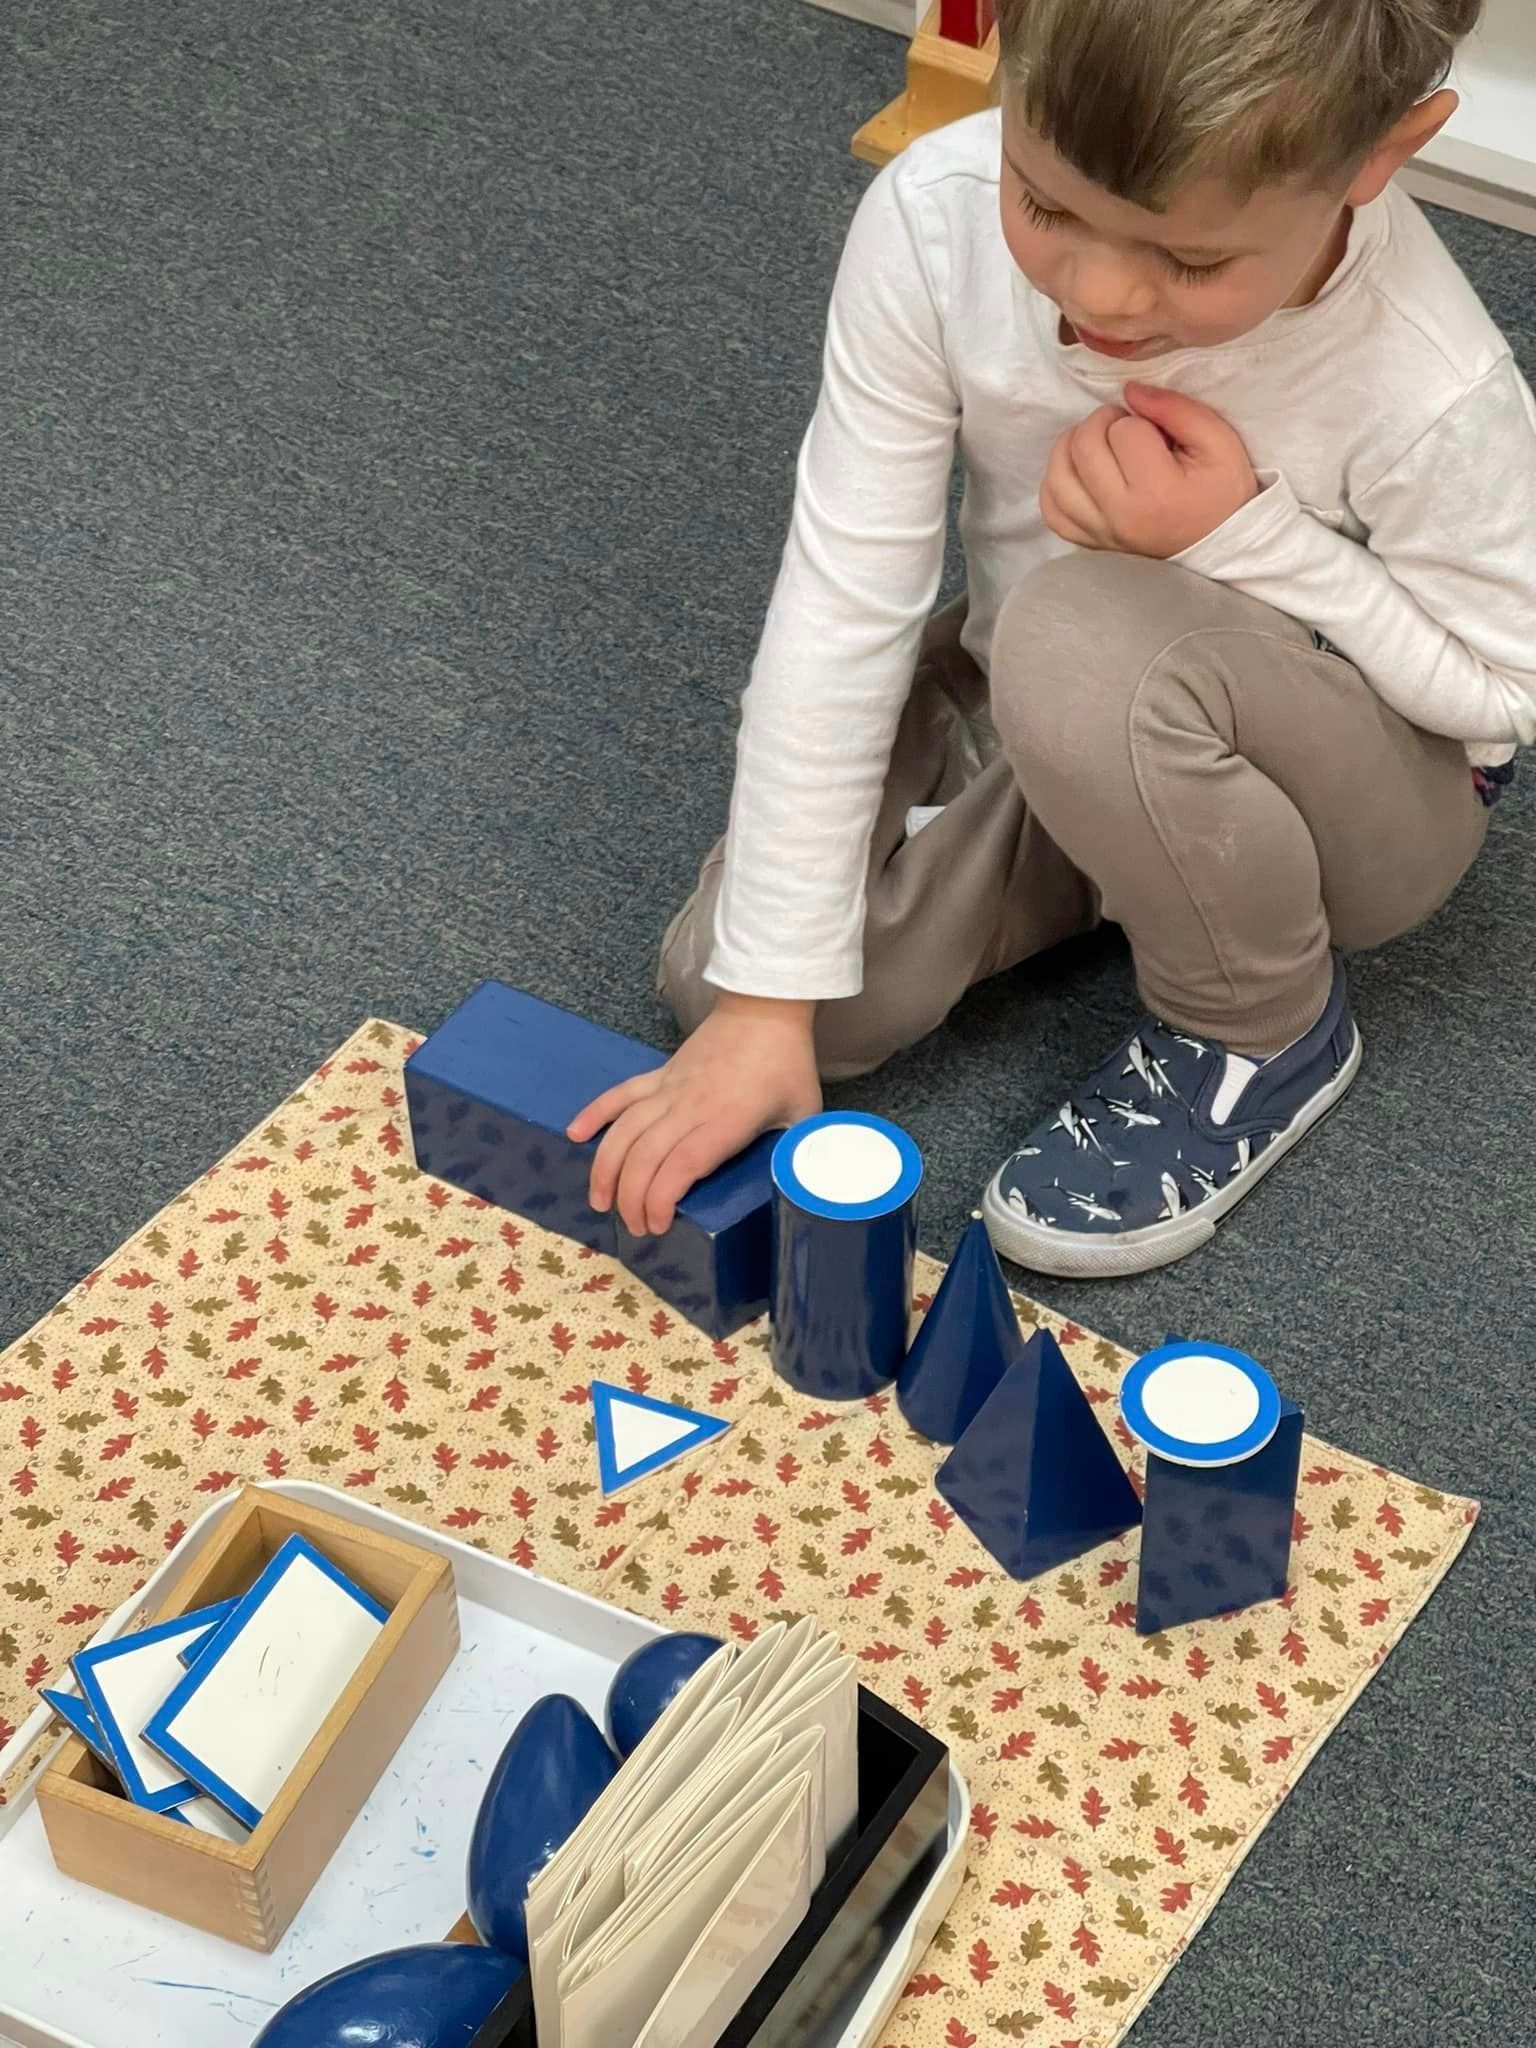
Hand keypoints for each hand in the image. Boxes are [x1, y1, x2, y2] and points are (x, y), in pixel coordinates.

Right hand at [568, 994, 821, 1236]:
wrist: (765, 1007)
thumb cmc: (787, 1064)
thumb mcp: (805, 1113)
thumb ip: (799, 1152)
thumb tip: (800, 1189)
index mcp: (726, 1120)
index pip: (681, 1165)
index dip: (660, 1198)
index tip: (657, 1225)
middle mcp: (689, 1106)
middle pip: (644, 1155)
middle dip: (630, 1197)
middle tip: (633, 1228)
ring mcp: (669, 1088)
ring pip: (625, 1129)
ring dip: (606, 1167)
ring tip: (599, 1200)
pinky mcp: (660, 1073)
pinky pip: (620, 1094)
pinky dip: (595, 1113)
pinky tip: (575, 1135)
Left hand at [1040, 383, 1258, 558]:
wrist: (1220, 547)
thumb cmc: (1222, 493)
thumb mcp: (1219, 443)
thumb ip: (1176, 409)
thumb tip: (1129, 391)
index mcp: (1156, 492)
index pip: (1123, 430)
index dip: (1139, 419)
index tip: (1158, 433)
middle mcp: (1119, 516)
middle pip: (1082, 446)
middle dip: (1103, 422)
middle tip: (1127, 429)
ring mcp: (1098, 533)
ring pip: (1057, 475)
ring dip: (1072, 446)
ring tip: (1100, 445)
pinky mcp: (1087, 542)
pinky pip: (1051, 509)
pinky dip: (1057, 482)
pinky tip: (1080, 472)